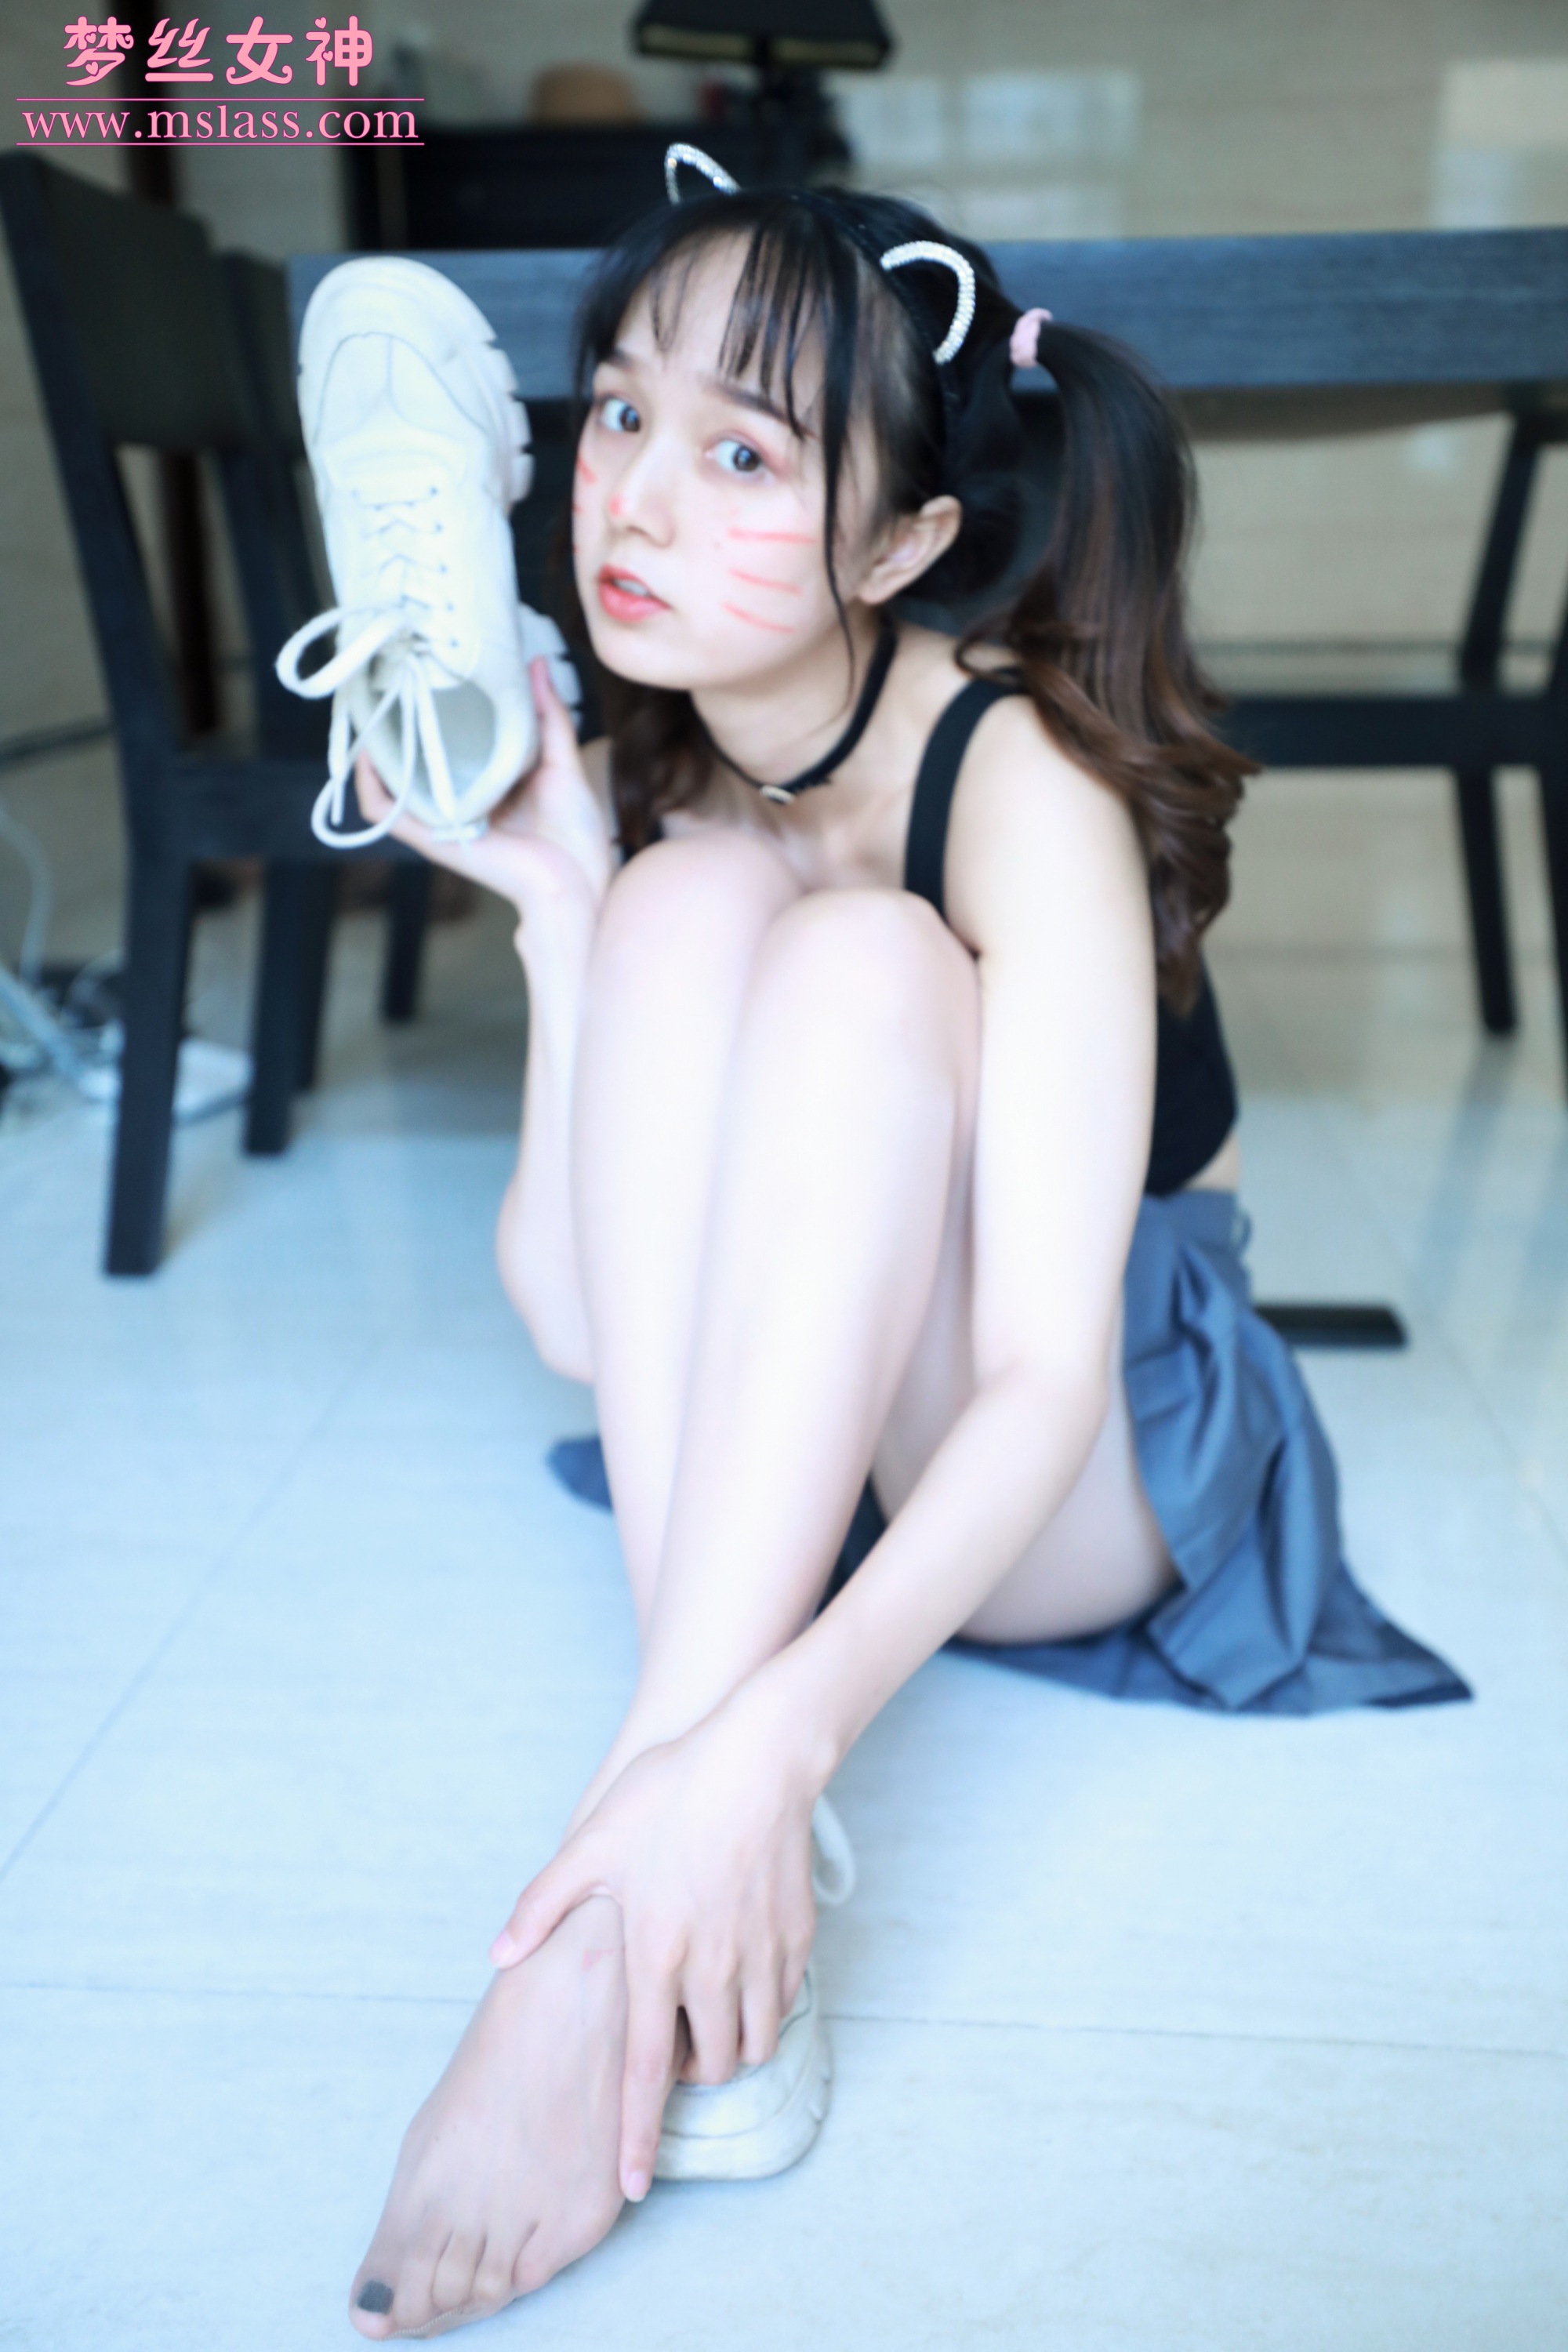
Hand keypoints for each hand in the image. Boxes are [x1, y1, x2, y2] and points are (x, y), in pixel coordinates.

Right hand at [354, 656, 611, 930]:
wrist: (578, 882)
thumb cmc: (575, 832)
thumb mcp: (561, 761)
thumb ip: (547, 715)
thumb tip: (535, 662)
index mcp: (484, 782)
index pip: (445, 743)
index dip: (428, 712)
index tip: (422, 674)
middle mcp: (456, 799)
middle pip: (412, 759)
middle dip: (392, 723)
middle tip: (384, 682)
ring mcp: (441, 819)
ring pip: (389, 783)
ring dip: (372, 750)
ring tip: (366, 710)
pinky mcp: (433, 838)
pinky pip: (386, 812)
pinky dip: (370, 786)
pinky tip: (367, 756)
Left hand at [489, 1691, 821, 2202]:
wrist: (758, 1756)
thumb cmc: (669, 1793)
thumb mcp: (593, 1841)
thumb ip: (543, 1904)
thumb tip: (500, 1955)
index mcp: (654, 1955)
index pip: (641, 2072)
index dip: (634, 2136)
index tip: (629, 2189)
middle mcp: (710, 1969)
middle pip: (704, 2068)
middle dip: (685, 2078)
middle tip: (667, 2047)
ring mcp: (759, 1955)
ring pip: (750, 2044)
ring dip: (727, 2047)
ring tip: (704, 2016)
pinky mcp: (796, 1937)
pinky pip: (781, 2001)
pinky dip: (762, 2008)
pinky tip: (741, 1976)